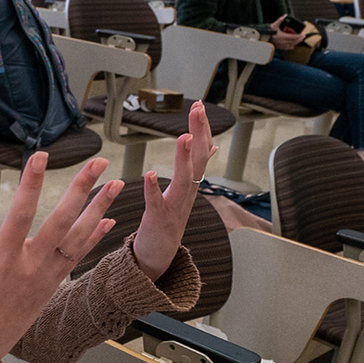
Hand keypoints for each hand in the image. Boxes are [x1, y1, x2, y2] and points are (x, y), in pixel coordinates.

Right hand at [0, 155, 122, 362]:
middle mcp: (30, 265)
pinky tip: (110, 219)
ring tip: (117, 184)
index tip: (41, 156)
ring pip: (78, 237)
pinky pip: (78, 256)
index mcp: (2, 259)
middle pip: (61, 221)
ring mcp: (45, 276)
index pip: (21, 214)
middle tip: (98, 162)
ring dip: (98, 209)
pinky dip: (95, 237)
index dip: (31, 184)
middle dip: (81, 190)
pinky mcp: (52, 285)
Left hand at [131, 103, 217, 279]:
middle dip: (198, 133)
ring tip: (184, 137)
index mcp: (191, 184)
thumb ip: (196, 168)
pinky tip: (150, 174)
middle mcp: (187, 193)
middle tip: (197, 109)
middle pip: (199, 160)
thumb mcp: (185, 191)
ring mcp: (174, 207)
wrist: (158, 256)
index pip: (202, 151)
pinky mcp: (157, 219)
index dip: (202, 129)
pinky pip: (156, 202)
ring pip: (184, 180)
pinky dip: (154, 189)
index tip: (199, 106)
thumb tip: (212, 147)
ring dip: (184, 158)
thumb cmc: (168, 221)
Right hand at [269, 16, 305, 51]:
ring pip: (291, 45)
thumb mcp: (274, 25)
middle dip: (299, 39)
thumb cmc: (267, 32)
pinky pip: (287, 48)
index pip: (294, 37)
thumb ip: (280, 20)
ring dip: (296, 43)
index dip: (299, 36)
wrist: (262, 39)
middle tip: (303, 37)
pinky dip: (291, 46)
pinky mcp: (279, 47)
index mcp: (282, 37)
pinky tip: (293, 46)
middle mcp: (283, 42)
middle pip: (294, 42)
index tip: (303, 34)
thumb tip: (285, 15)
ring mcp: (281, 45)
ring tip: (299, 40)